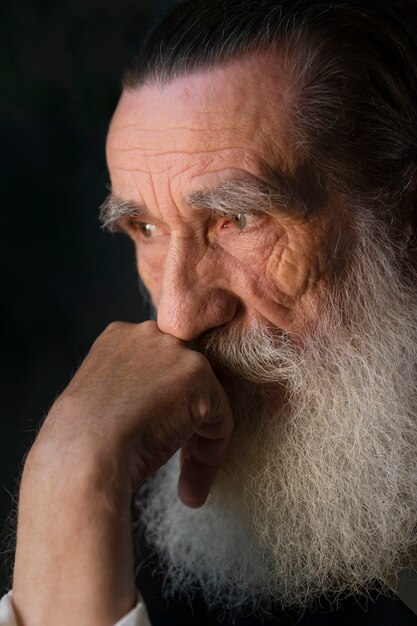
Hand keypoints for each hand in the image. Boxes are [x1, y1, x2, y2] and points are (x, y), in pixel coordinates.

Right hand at [35, 320, 233, 504]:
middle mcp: (148, 334)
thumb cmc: (80, 443)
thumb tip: (154, 411)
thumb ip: (128, 389)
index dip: (162, 406)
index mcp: (119, 337)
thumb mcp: (99, 399)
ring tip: (187, 487)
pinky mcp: (198, 376)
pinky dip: (210, 453)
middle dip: (183, 421)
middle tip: (178, 466)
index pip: (159, 366)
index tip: (155, 442)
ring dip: (197, 443)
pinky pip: (220, 418)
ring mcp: (174, 351)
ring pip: (204, 399)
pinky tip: (191, 483)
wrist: (82, 457)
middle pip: (184, 379)